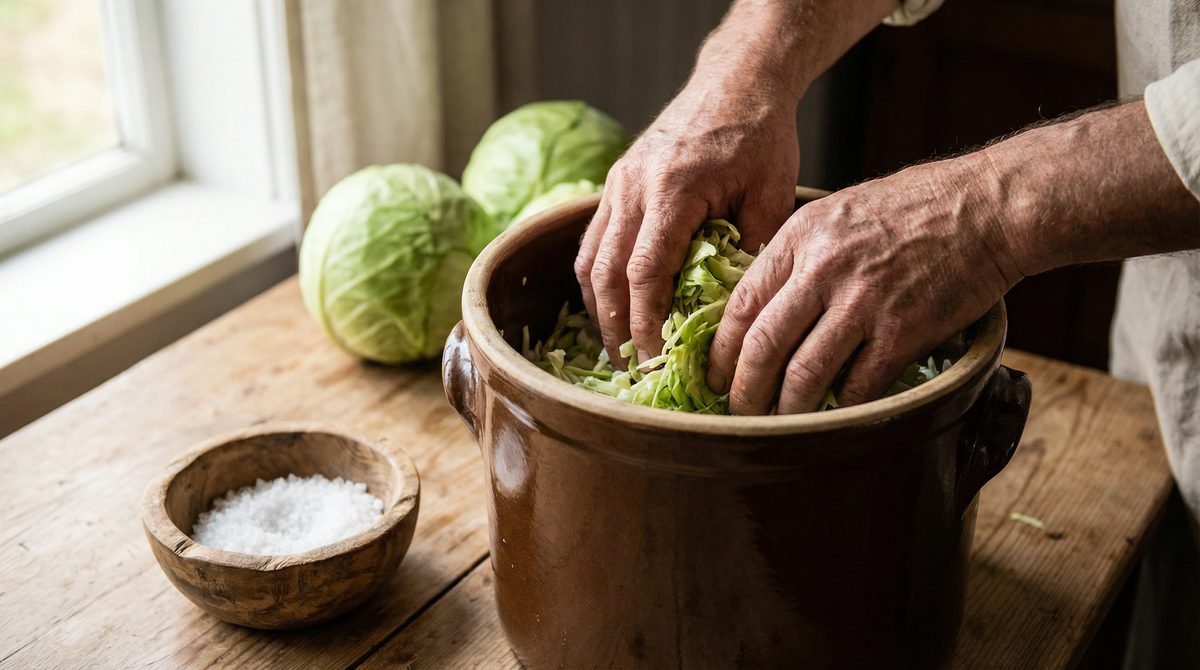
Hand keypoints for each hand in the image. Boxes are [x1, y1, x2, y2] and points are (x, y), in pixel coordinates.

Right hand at [574, 77, 799, 365]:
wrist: (737, 79)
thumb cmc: (762, 134)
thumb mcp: (773, 192)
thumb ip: (752, 249)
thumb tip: (734, 308)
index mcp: (673, 190)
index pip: (644, 273)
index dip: (644, 323)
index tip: (654, 360)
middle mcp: (634, 187)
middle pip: (606, 274)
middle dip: (614, 328)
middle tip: (631, 369)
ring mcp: (618, 183)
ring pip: (590, 260)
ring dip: (599, 309)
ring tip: (619, 348)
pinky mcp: (615, 183)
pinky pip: (593, 241)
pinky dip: (598, 280)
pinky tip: (614, 307)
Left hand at [705, 153, 1024, 414]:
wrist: (988, 206)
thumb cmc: (916, 206)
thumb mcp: (839, 212)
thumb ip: (801, 254)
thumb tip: (766, 304)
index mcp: (801, 237)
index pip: (739, 302)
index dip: (719, 348)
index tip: (712, 374)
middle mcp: (824, 269)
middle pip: (761, 344)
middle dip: (741, 390)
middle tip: (735, 412)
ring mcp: (863, 303)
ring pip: (802, 374)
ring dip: (784, 409)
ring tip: (777, 425)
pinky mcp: (902, 332)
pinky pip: (857, 385)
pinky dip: (840, 409)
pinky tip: (831, 419)